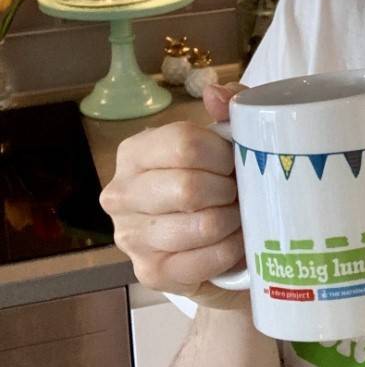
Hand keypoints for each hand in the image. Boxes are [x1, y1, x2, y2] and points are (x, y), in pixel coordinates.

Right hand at [100, 82, 248, 307]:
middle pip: (189, 187)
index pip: (183, 143)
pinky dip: (230, 250)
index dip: (223, 153)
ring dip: (233, 221)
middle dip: (229, 190)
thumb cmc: (218, 181)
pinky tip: (235, 242)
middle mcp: (121, 194)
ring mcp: (130, 237)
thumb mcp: (227, 138)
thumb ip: (229, 108)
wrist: (215, 245)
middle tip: (240, 192)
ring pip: (200, 225)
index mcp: (135, 152)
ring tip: (240, 216)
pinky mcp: (150, 272)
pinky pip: (203, 260)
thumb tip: (214, 94)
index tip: (236, 161)